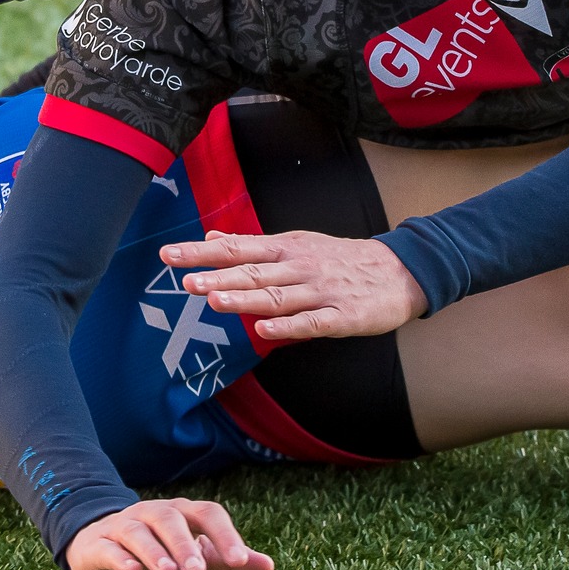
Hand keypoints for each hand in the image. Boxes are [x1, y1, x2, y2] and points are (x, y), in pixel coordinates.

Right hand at [64, 498, 275, 569]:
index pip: (208, 514)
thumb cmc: (161, 553)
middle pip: (171, 520)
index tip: (240, 562)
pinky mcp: (100, 544)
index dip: (225, 535)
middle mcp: (154, 514)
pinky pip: (109, 547)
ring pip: (139, 532)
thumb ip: (230, 561)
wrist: (104, 550)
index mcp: (183, 514)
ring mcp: (124, 526)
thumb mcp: (196, 558)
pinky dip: (120, 557)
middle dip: (186, 545)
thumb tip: (269, 567)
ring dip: (154, 551)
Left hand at [164, 230, 427, 339]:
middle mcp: (299, 267)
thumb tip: (212, 237)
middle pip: (253, 272)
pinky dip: (287, 327)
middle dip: (218, 276)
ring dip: (246, 299)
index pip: (237, 248)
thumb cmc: (339, 259)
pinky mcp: (341, 317)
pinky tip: (264, 332)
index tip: (169, 254)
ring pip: (278, 297)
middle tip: (185, 281)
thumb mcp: (295, 244)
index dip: (202, 252)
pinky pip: (311, 323)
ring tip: (215, 301)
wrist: (399, 271)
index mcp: (286, 248)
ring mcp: (320, 292)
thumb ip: (252, 245)